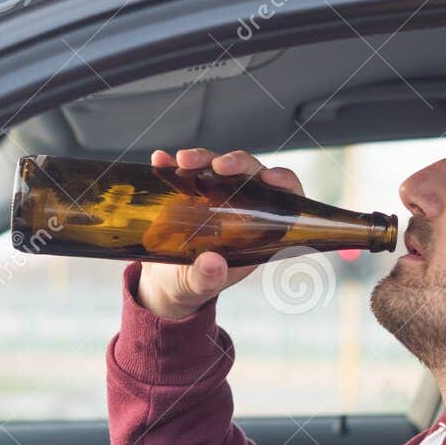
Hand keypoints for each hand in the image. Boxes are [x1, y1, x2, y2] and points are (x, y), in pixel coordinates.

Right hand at [135, 148, 304, 320]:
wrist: (164, 282)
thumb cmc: (193, 283)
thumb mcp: (200, 285)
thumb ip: (208, 278)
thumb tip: (212, 263)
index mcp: (255, 230)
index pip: (282, 198)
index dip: (284, 183)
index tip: (271, 177)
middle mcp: (239, 207)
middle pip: (249, 174)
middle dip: (237, 163)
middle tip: (218, 166)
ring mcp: (214, 196)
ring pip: (217, 167)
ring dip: (203, 159)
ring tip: (183, 161)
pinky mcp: (187, 192)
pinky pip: (184, 171)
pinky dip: (172, 163)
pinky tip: (161, 160)